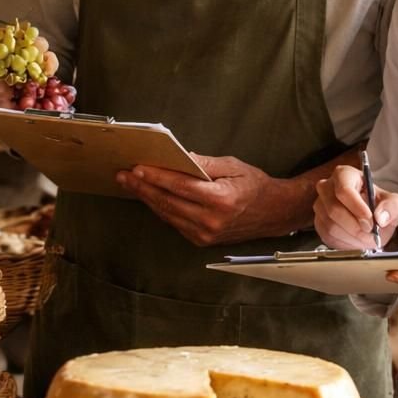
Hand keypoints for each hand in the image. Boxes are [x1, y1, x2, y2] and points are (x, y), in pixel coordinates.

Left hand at [115, 154, 289, 246]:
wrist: (273, 213)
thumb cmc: (254, 186)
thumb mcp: (233, 166)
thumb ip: (205, 164)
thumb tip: (180, 157)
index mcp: (220, 199)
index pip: (180, 187)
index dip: (156, 177)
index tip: (138, 168)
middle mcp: (211, 220)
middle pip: (168, 202)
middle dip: (143, 187)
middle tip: (124, 176)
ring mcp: (205, 233)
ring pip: (168, 214)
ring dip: (147, 199)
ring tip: (131, 184)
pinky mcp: (202, 240)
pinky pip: (175, 223)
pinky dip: (160, 209)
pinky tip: (149, 197)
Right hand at [314, 164, 397, 249]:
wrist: (370, 215)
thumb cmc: (378, 203)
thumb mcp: (393, 201)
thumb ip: (392, 206)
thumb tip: (380, 217)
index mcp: (344, 175)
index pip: (344, 190)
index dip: (356, 208)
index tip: (370, 221)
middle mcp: (327, 187)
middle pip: (334, 209)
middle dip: (355, 226)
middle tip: (371, 233)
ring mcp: (320, 205)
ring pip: (331, 225)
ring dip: (352, 237)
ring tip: (367, 238)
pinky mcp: (318, 222)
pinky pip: (328, 236)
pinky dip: (345, 242)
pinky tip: (356, 240)